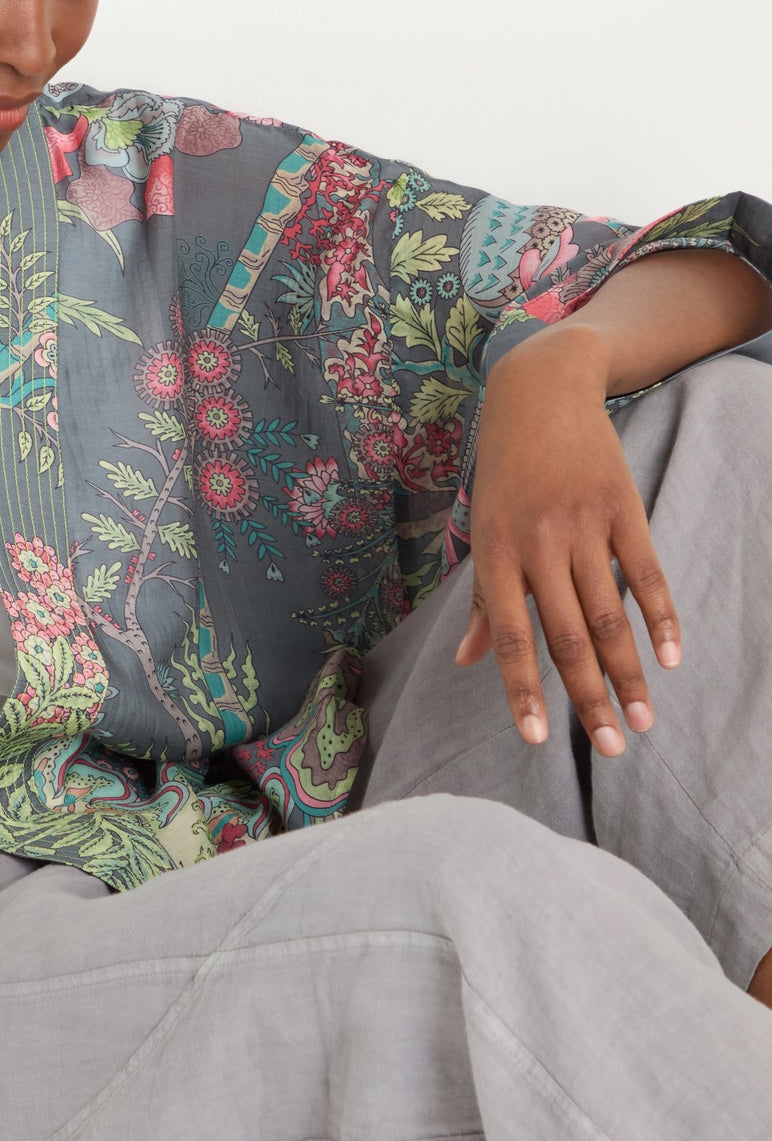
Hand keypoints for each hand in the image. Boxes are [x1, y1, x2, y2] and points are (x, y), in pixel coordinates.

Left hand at [454, 323, 680, 754]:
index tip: (540, 741)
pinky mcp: (622, 507)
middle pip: (568, 638)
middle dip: (590, 699)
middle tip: (615, 750)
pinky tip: (671, 658)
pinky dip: (661, 618)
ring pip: (610, 615)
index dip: (523, 692)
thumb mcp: (483, 528)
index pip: (512, 638)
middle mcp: (537, 544)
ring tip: (645, 720)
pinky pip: (644, 573)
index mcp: (496, 555)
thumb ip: (484, 599)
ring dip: (629, 674)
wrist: (539, 390)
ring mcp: (583, 525)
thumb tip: (469, 662)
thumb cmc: (503, 470)